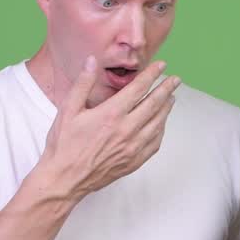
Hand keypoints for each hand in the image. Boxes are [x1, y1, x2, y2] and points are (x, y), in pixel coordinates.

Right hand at [39, 56, 180, 197]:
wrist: (64, 179)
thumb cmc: (64, 145)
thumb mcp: (68, 110)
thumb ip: (82, 83)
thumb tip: (92, 61)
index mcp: (111, 114)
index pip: (138, 88)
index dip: (152, 75)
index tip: (161, 66)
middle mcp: (126, 130)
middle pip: (154, 104)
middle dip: (166, 89)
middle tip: (176, 79)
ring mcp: (133, 147)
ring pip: (158, 123)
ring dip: (166, 108)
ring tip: (171, 98)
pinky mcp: (134, 161)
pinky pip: (155, 142)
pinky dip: (161, 129)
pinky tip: (161, 123)